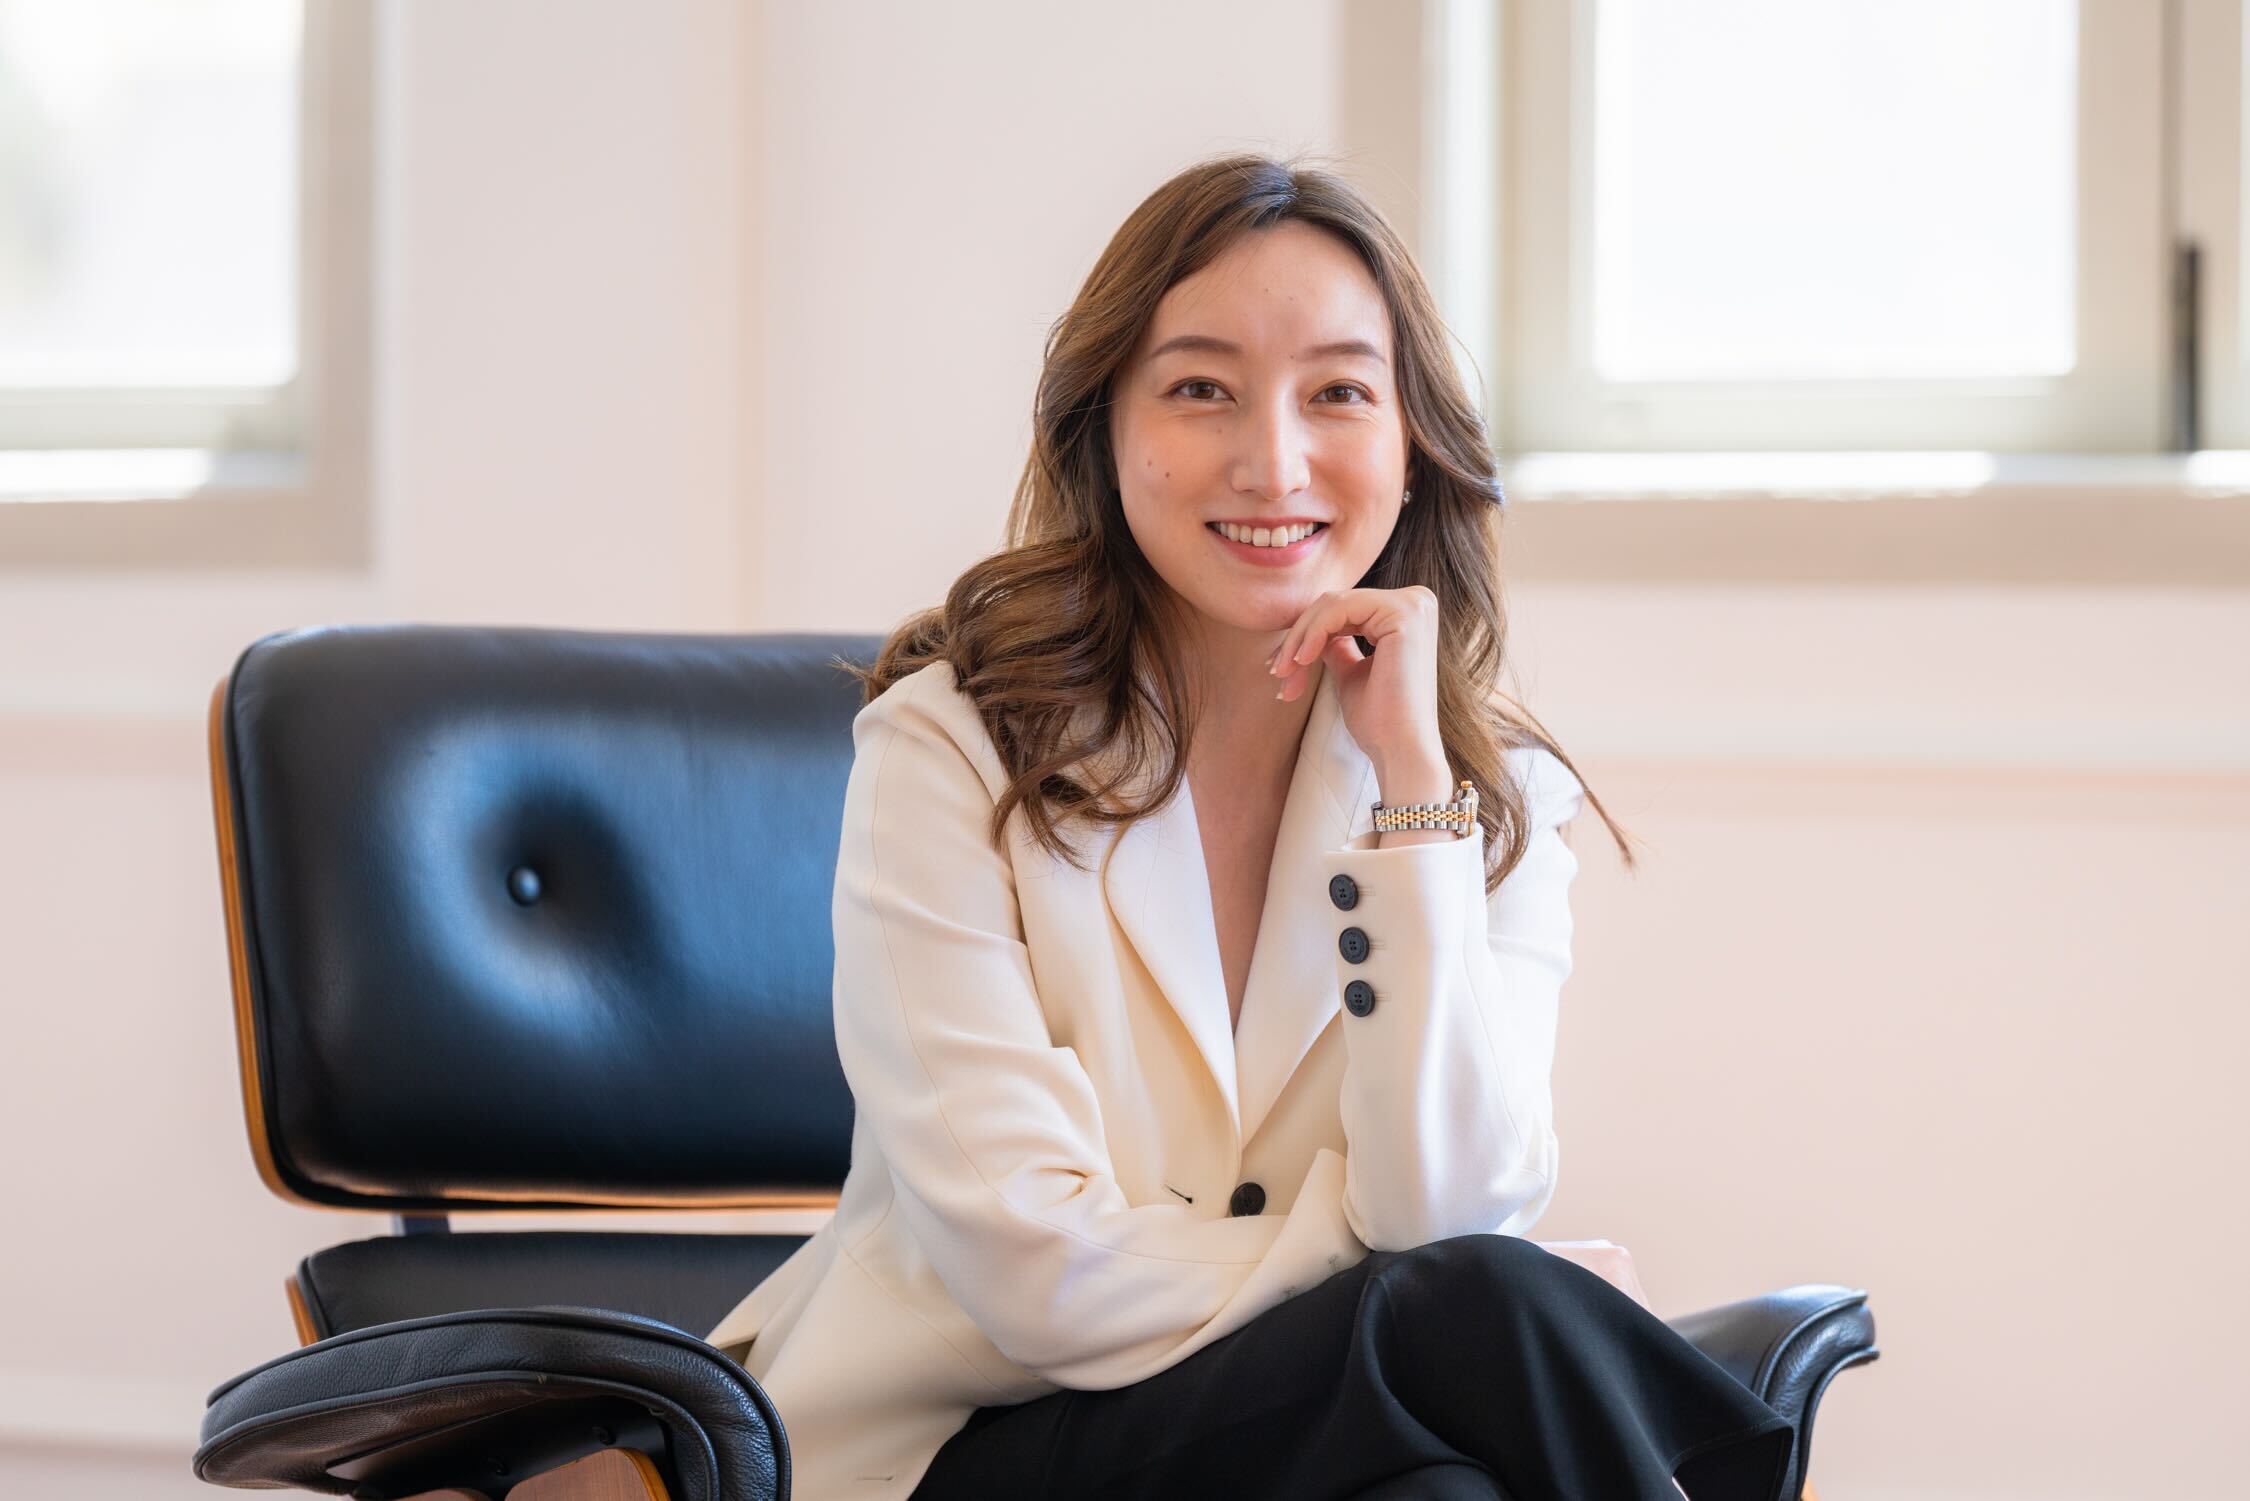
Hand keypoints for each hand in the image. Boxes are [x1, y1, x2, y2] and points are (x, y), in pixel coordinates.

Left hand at [1267, 584, 1448, 800]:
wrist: (1400, 751)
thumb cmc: (1379, 721)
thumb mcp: (1351, 673)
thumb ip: (1337, 646)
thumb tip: (1315, 632)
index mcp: (1407, 614)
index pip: (1342, 610)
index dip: (1306, 635)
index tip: (1280, 667)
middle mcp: (1417, 601)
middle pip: (1335, 603)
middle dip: (1299, 638)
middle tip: (1277, 672)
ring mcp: (1413, 604)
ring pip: (1333, 604)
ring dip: (1300, 639)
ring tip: (1284, 673)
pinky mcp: (1404, 613)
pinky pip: (1339, 609)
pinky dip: (1312, 634)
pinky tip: (1301, 661)